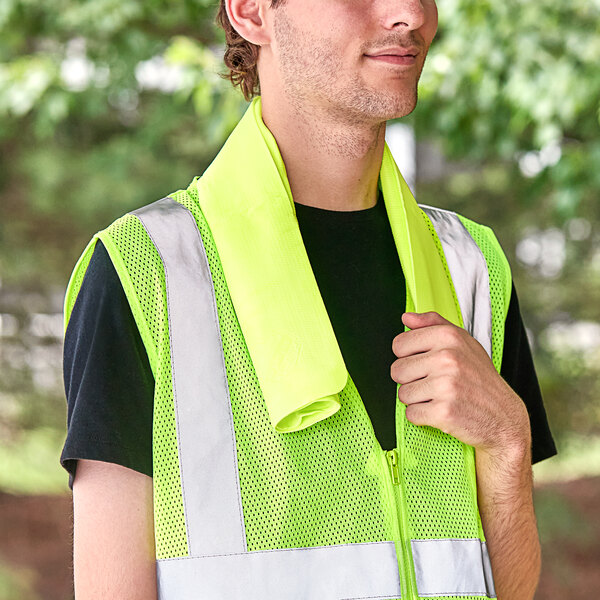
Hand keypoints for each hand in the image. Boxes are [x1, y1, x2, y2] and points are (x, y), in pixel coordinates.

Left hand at [390, 311, 530, 459]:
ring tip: (439, 397)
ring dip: (417, 399)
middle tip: (434, 384)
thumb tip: (406, 317)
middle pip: (397, 370)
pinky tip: (441, 411)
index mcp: (449, 337)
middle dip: (410, 380)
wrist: (503, 416)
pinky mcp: (444, 411)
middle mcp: (447, 358)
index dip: (408, 357)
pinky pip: (411, 414)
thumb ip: (432, 324)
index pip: (399, 344)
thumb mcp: (462, 342)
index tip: (425, 363)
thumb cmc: (479, 378)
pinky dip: (422, 417)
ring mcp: (446, 385)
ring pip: (402, 393)